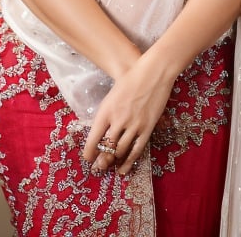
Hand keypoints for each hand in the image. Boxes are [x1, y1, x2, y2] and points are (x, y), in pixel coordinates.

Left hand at [82, 55, 173, 175]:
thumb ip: (107, 114)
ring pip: (120, 151)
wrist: (153, 73)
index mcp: (106, 111)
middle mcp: (118, 120)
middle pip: (106, 147)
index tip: (87, 158)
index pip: (93, 138)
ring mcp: (133, 125)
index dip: (89, 152)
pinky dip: (129, 161)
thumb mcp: (112, 95)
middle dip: (101, 160)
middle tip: (98, 168)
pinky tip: (124, 168)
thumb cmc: (130, 80)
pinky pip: (136, 149)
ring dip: (114, 161)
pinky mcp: (147, 128)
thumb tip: (102, 133)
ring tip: (110, 167)